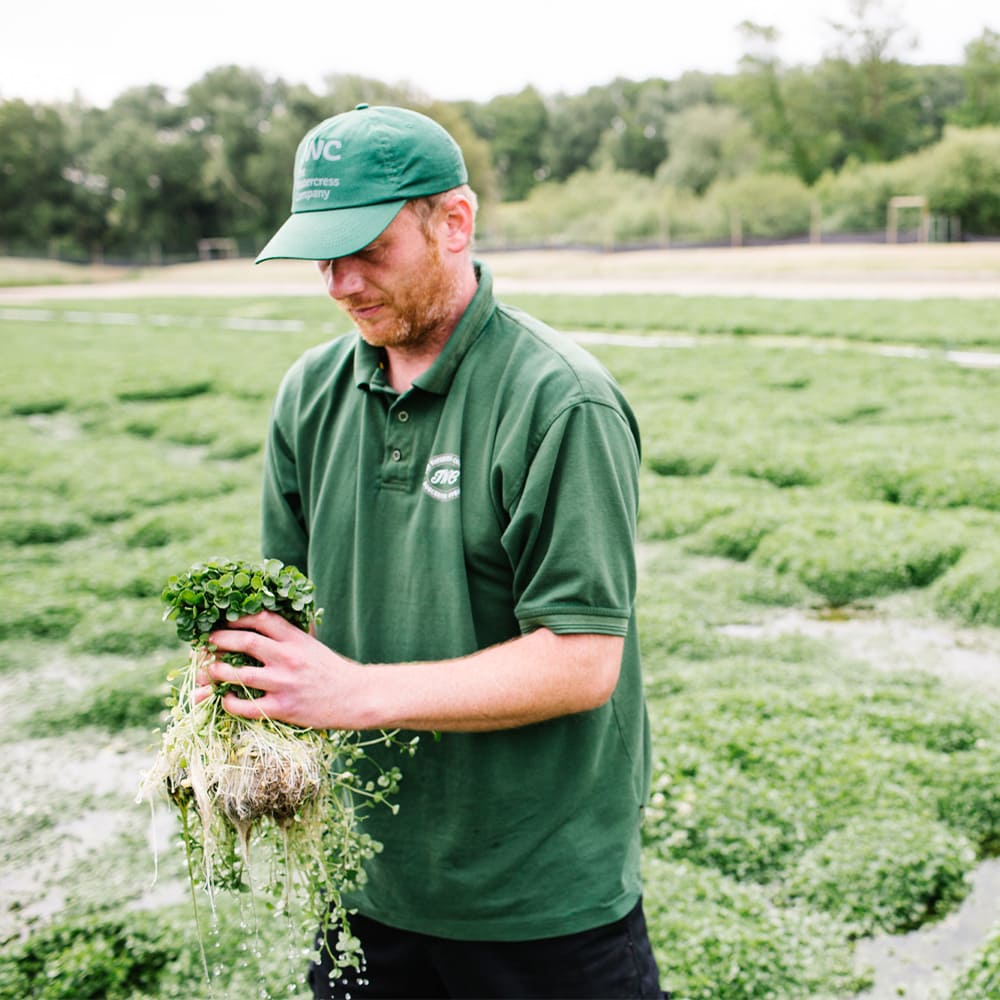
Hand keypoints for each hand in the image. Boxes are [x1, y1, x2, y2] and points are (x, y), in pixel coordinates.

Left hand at [196, 610, 366, 729]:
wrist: (356, 697)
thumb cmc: (333, 670)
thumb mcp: (313, 645)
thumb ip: (290, 635)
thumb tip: (265, 622)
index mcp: (296, 638)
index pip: (261, 618)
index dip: (236, 617)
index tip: (223, 620)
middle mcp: (288, 657)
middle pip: (245, 641)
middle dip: (219, 640)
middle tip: (207, 643)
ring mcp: (284, 683)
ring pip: (239, 674)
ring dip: (217, 671)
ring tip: (210, 671)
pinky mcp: (283, 708)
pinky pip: (246, 705)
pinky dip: (229, 702)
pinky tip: (226, 699)